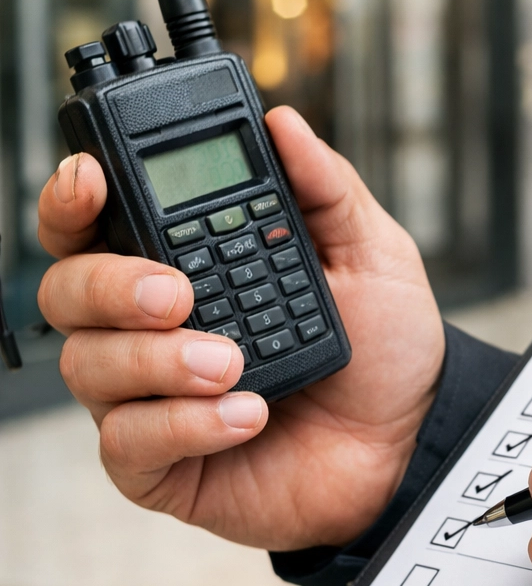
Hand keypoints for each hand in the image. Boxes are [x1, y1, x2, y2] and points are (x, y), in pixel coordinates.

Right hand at [37, 107, 444, 549]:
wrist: (408, 439)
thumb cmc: (384, 347)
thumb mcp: (371, 254)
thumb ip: (326, 188)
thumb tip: (284, 123)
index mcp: (190, 264)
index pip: (98, 224)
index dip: (74, 198)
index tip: (92, 178)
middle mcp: (153, 327)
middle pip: (68, 289)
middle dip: (111, 284)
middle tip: (179, 293)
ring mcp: (152, 395)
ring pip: (87, 365)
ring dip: (158, 359)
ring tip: (231, 362)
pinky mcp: (161, 462)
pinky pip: (129, 441)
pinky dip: (186, 423)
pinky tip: (247, 413)